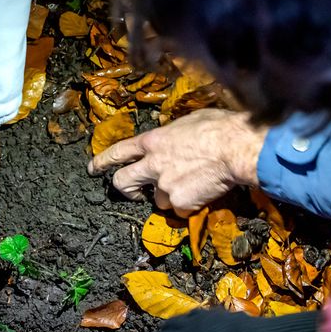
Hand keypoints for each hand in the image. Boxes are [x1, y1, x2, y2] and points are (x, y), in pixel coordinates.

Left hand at [87, 108, 267, 213]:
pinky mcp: (179, 202)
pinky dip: (189, 205)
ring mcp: (164, 185)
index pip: (118, 152)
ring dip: (169, 196)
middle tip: (133, 193)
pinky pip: (180, 209)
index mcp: (153, 141)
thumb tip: (171, 138)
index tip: (94, 168)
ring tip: (191, 184)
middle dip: (124, 189)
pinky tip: (203, 193)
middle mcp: (152, 164)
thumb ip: (172, 134)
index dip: (103, 161)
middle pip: (123, 182)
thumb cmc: (219, 128)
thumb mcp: (187, 122)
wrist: (236, 148)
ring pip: (157, 200)